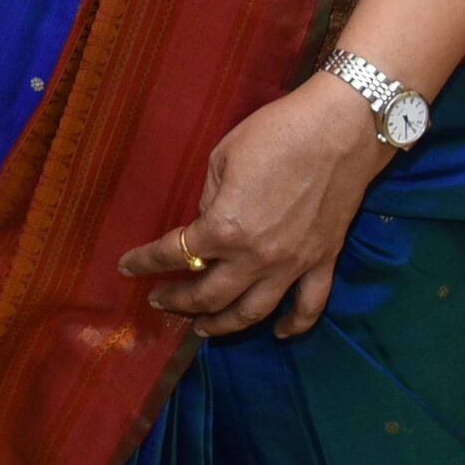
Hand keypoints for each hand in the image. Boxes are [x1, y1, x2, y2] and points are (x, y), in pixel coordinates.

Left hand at [117, 72, 385, 340]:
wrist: (338, 132)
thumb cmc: (275, 134)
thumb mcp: (222, 157)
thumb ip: (209, 198)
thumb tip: (207, 221)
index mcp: (225, 228)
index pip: (174, 252)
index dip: (146, 261)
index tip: (127, 267)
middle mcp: (256, 258)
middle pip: (210, 295)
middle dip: (179, 302)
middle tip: (160, 301)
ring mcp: (292, 266)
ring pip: (253, 312)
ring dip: (224, 325)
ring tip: (203, 329)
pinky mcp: (322, 262)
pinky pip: (309, 306)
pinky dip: (294, 325)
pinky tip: (279, 332)